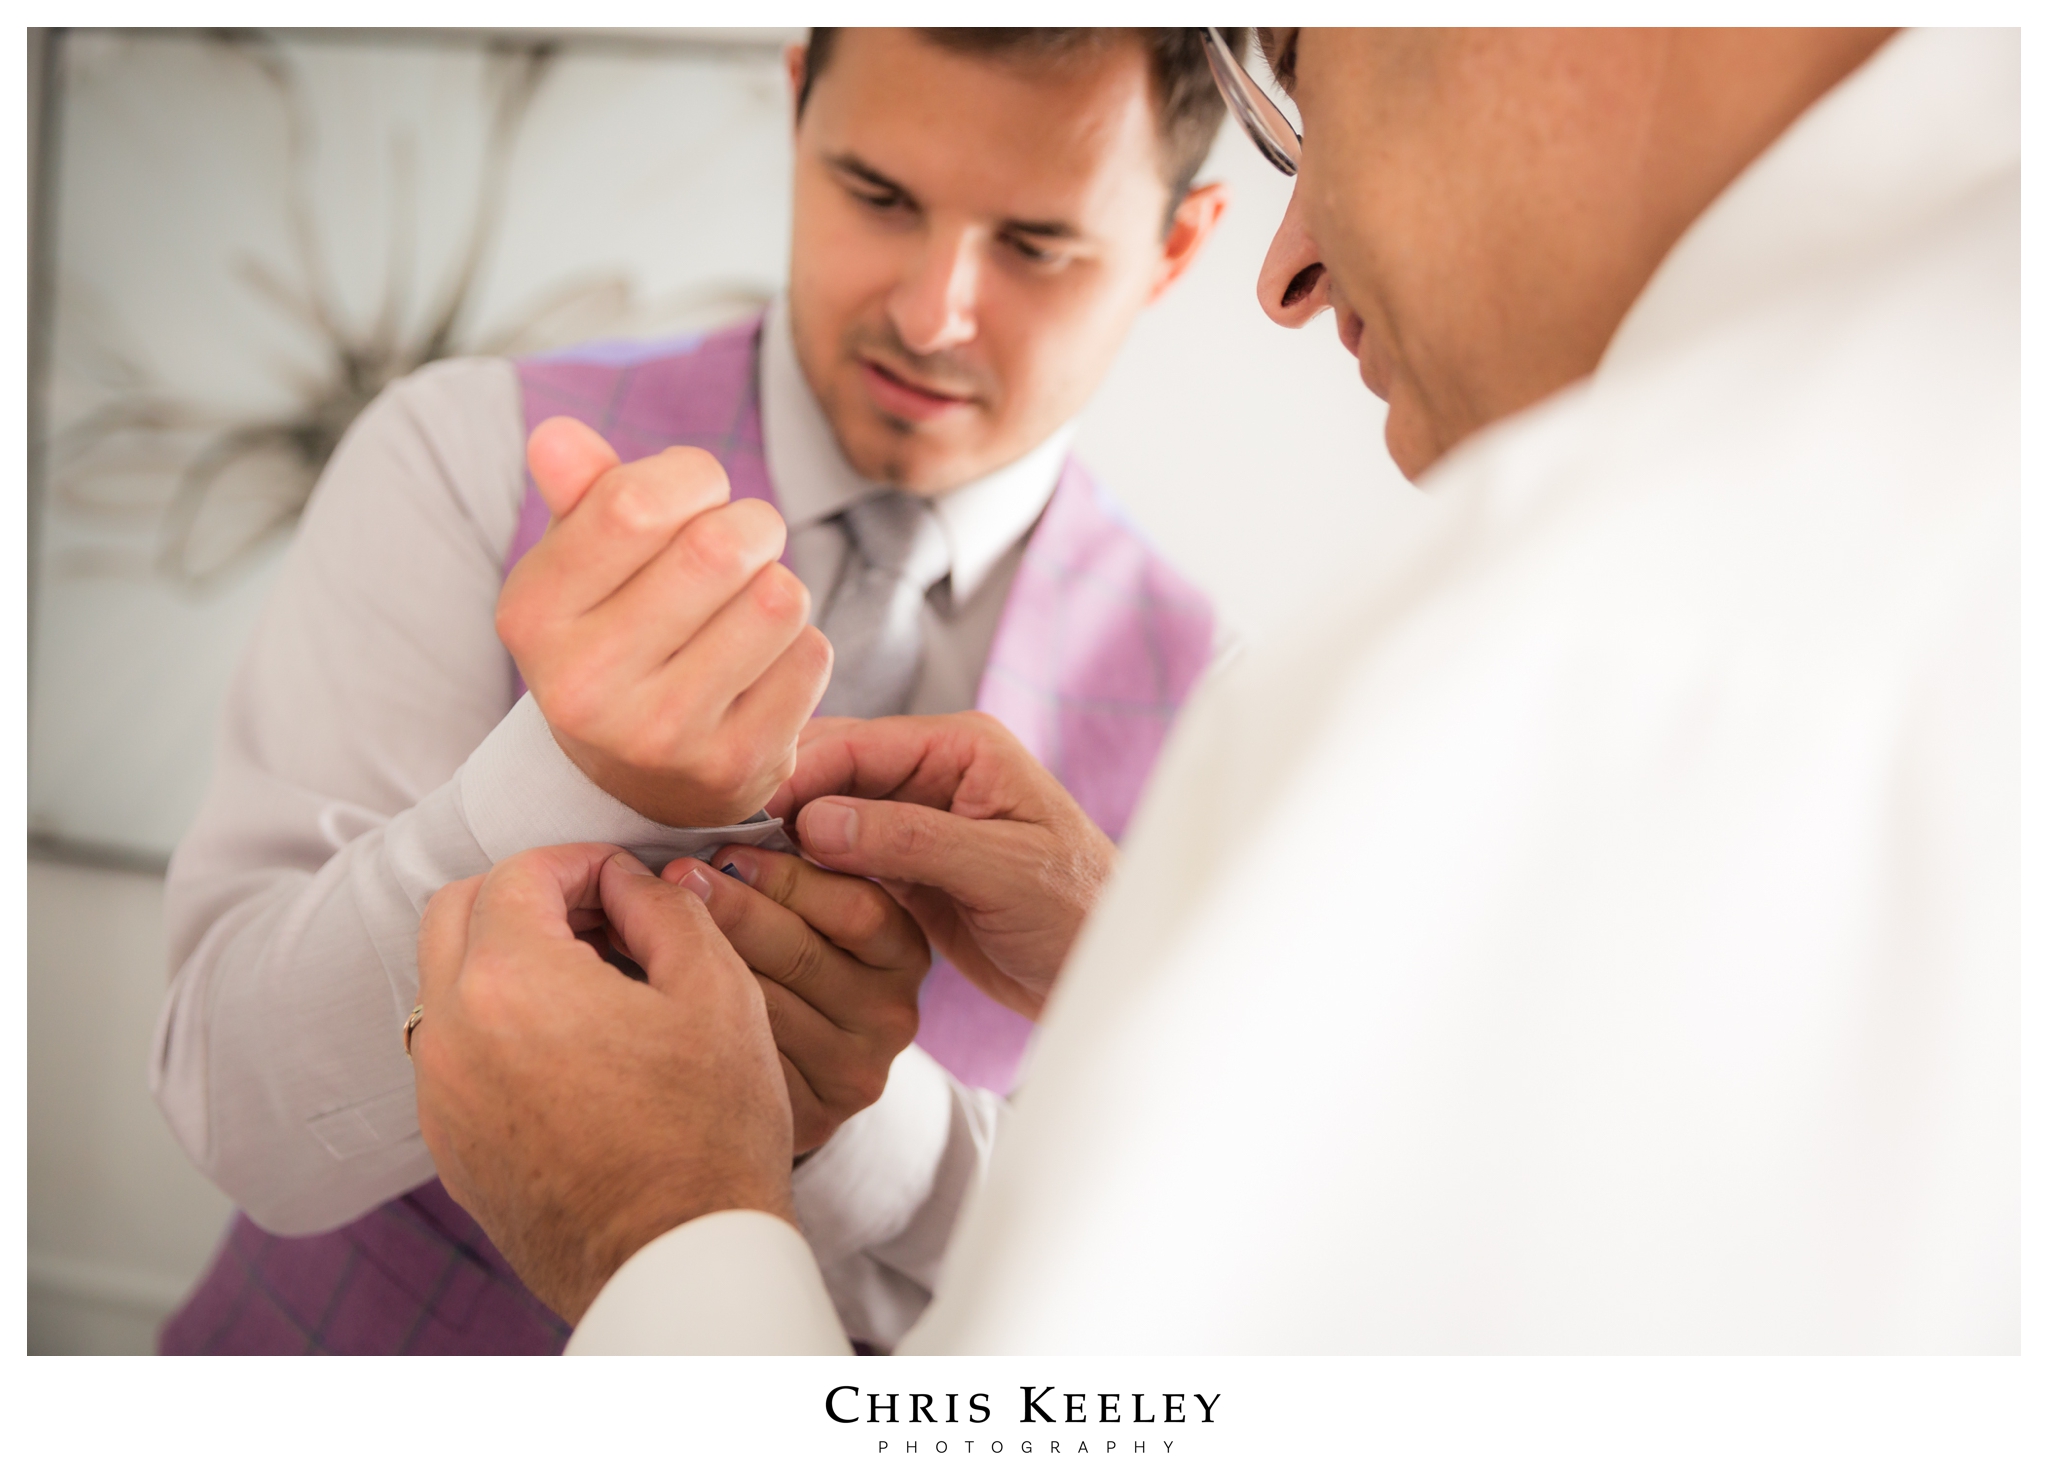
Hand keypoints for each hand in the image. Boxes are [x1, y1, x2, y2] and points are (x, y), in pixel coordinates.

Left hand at [413, 844, 791, 1324]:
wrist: (676, 1262)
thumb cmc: (707, 1129)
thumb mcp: (718, 991)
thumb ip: (665, 908)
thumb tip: (628, 880)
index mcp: (511, 982)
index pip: (517, 873)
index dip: (578, 861)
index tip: (626, 881)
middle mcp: (452, 1033)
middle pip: (454, 913)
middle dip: (523, 898)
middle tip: (598, 918)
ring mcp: (440, 1095)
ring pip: (446, 984)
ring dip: (506, 961)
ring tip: (593, 987)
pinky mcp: (449, 1145)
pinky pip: (454, 1052)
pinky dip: (498, 1025)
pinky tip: (574, 1053)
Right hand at [496, 417, 833, 826]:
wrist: (637, 782)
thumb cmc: (617, 642)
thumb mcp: (581, 570)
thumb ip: (580, 495)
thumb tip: (558, 434)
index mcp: (534, 616)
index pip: (635, 503)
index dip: (692, 476)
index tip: (698, 494)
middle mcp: (585, 683)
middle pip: (719, 547)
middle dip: (753, 525)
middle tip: (746, 543)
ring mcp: (661, 733)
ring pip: (777, 599)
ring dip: (780, 585)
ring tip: (750, 606)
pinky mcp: (733, 766)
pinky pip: (810, 657)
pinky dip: (801, 646)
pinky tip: (763, 666)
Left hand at [659, 847, 929, 1155]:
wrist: (769, 1101)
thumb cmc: (784, 960)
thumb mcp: (814, 909)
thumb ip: (793, 866)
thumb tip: (739, 809)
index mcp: (904, 957)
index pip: (857, 909)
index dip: (786, 875)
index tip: (724, 850)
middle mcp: (892, 1021)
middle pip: (802, 956)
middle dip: (729, 910)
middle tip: (671, 879)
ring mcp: (852, 1077)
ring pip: (763, 1008)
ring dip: (696, 962)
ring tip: (642, 927)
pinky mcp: (810, 1121)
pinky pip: (738, 1062)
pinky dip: (687, 1024)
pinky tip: (646, 996)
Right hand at [766, 712, 1115, 1021]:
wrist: (1104, 970)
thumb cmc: (1080, 911)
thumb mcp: (1002, 871)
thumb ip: (912, 840)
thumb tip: (817, 821)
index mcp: (964, 747)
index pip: (857, 742)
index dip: (794, 773)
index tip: (739, 813)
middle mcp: (934, 773)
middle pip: (831, 773)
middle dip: (778, 805)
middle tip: (722, 845)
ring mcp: (916, 820)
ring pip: (826, 819)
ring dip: (785, 845)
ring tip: (733, 872)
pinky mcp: (905, 868)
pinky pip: (839, 862)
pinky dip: (807, 876)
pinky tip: (770, 897)